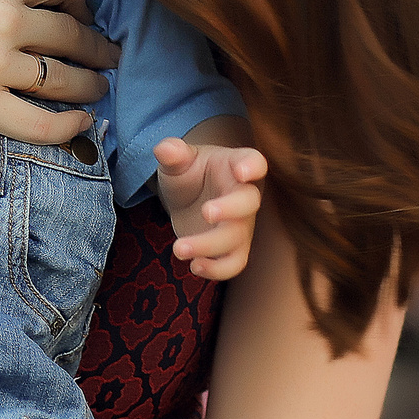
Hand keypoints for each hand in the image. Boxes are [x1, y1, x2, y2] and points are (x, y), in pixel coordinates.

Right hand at [0, 0, 121, 145]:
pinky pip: (39, 125)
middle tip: (106, 52)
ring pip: (65, 80)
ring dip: (90, 84)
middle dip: (97, 44)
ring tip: (97, 87)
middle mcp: (7, 23)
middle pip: (75, 34)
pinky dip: (68, 128)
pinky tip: (79, 125)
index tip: (81, 5)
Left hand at [155, 139, 267, 280]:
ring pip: (237, 238)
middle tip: (205, 211)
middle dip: (230, 209)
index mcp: (235, 165)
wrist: (189, 198)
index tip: (242, 171)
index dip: (252, 166)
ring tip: (179, 248)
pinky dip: (217, 270)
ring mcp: (242, 224)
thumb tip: (165, 148)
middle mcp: (244, 195)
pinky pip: (235, 263)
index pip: (253, 161)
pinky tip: (193, 265)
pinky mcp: (233, 248)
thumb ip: (173, 154)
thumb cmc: (189, 173)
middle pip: (250, 202)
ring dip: (210, 246)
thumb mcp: (178, 161)